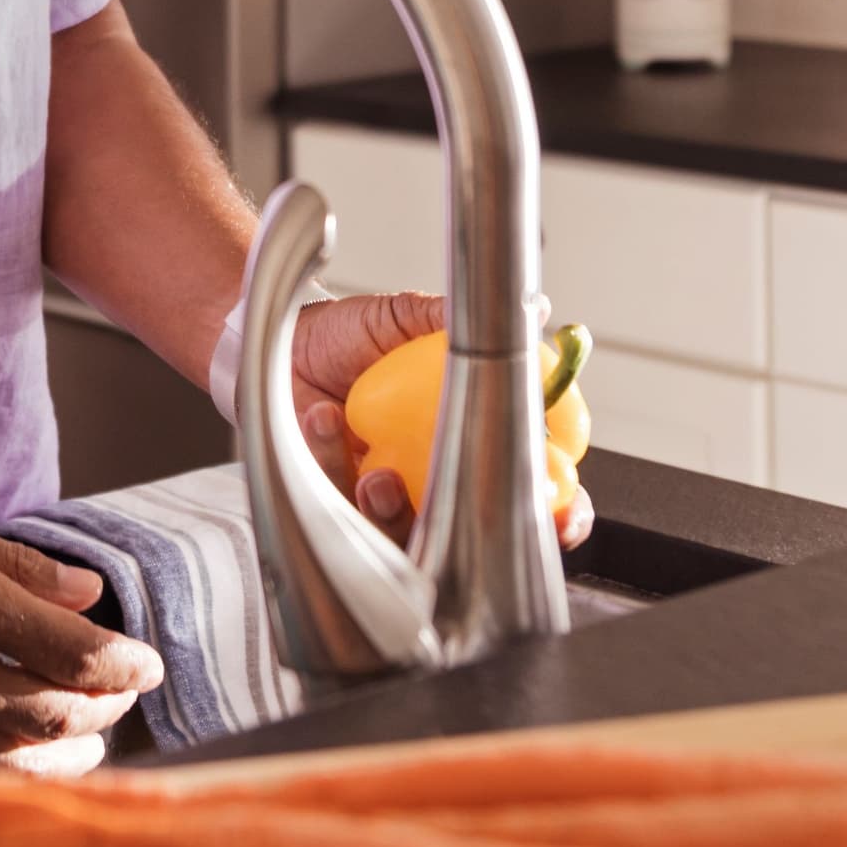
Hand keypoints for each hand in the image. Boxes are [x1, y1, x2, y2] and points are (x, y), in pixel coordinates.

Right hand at [0, 494, 163, 774]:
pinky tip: (24, 757)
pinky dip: (3, 771)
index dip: (123, 664)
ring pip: (12, 757)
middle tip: (122, 696)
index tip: (148, 664)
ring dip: (66, 753)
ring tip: (89, 738)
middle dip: (103, 709)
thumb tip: (88, 595)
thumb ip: (16, 563)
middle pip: (52, 712)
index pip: (71, 650)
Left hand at [287, 292, 596, 550]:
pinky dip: (334, 462)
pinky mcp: (337, 503)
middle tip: (456, 497)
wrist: (283, 339)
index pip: (535, 485)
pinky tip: (321, 419)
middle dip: (478, 533)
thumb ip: (463, 322)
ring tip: (377, 470)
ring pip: (410, 535)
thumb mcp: (406, 319)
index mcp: (472, 434)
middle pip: (482, 532)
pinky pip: (343, 509)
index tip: (563, 510)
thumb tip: (538, 311)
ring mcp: (389, 497)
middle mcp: (437, 477)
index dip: (562, 510)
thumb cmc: (350, 335)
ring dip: (395, 508)